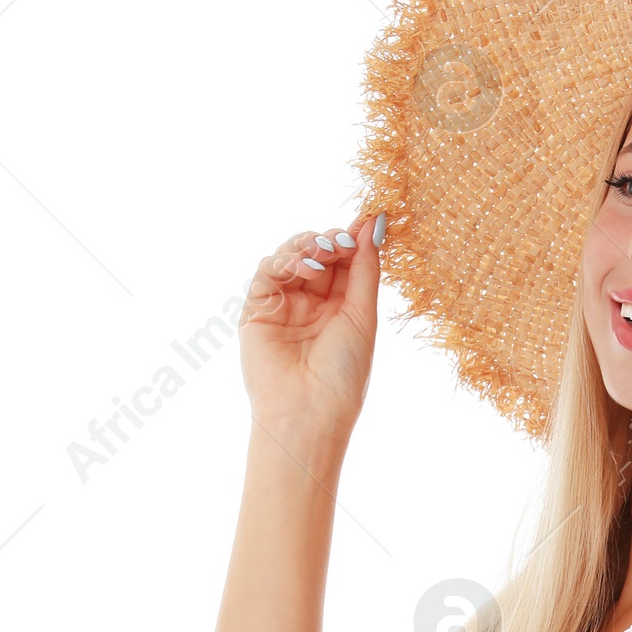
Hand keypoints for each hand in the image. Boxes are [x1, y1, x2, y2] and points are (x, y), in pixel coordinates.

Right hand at [238, 211, 382, 432]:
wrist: (308, 413)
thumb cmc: (343, 374)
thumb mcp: (363, 316)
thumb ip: (365, 269)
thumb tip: (374, 223)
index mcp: (341, 309)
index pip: (345, 262)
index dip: (354, 239)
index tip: (369, 218)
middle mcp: (311, 305)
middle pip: (318, 253)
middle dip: (331, 240)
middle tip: (342, 241)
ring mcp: (283, 306)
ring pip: (291, 256)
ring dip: (309, 246)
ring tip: (325, 252)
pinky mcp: (257, 310)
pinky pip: (268, 271)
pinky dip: (287, 261)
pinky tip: (307, 269)